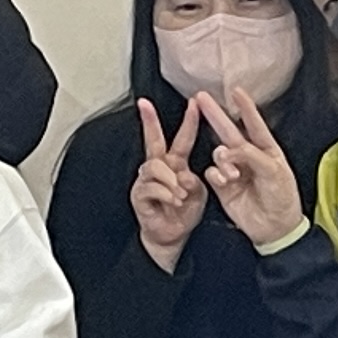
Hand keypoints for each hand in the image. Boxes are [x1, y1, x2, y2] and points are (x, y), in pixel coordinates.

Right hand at [130, 98, 207, 268]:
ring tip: (181, 195)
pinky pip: (151, 187)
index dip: (188, 121)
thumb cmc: (184, 212)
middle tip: (144, 104)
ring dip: (170, 180)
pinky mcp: (139, 195)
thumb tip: (184, 176)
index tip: (193, 103)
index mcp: (176, 163)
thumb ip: (195, 181)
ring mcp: (146, 180)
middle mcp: (159, 168)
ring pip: (154, 166)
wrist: (172, 235)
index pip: (182, 138)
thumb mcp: (199, 194)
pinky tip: (174, 201)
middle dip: (149, 121)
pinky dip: (166, 194)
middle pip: (153, 141)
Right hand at [195, 86, 305, 245]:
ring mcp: (235, 171)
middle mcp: (249, 157)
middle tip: (201, 98)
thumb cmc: (282, 198)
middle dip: (216, 115)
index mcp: (266, 150)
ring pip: (219, 153)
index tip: (236, 91)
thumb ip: (251, 155)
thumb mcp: (274, 172)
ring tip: (232, 174)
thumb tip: (228, 149)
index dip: (245, 107)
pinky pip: (213, 173)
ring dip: (223, 159)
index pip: (254, 124)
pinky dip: (216, 174)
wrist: (275, 228)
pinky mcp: (224, 186)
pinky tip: (225, 181)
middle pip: (229, 131)